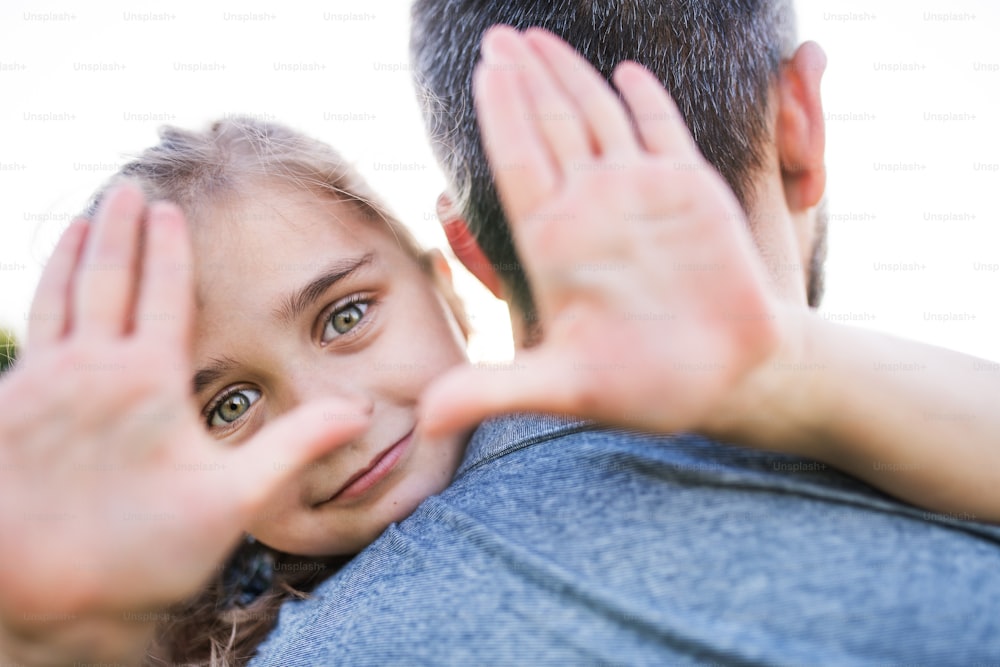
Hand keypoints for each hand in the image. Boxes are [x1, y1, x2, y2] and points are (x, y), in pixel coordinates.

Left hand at [0, 185, 367, 658]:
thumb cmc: (143, 552)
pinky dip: (39, 300)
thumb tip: (359, 412)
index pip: (161, 291)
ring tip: (84, 219)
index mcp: (145, 380)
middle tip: (127, 189)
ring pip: (55, 299)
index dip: (168, 247)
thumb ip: (295, 447)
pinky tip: (45, 299)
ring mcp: (37, 387)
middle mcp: (86, 370)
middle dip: (118, 227)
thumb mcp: (233, 502)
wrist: (43, 599)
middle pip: (103, 277)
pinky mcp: (6, 411)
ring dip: (71, 252)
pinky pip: (26, 335)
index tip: (170, 209)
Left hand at [421, 27, 784, 436]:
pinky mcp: (690, 191)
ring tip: (539, 37)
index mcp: (554, 242)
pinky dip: (645, 101)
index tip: (483, 70)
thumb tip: (422, 422)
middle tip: (498, 36)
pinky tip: (627, 71)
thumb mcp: (565, 387)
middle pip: (547, 125)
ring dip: (570, 75)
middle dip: (524, 78)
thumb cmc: (645, 386)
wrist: (728, 381)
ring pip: (596, 117)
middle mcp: (590, 208)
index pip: (517, 161)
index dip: (500, 113)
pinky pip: (662, 131)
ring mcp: (639, 195)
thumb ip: (496, 391)